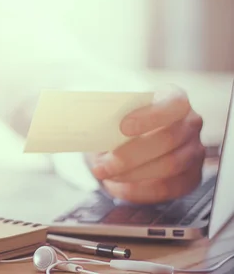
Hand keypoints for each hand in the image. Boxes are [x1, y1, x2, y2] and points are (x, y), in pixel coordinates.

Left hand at [89, 86, 204, 203]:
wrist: (126, 141)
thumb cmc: (120, 123)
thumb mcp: (114, 114)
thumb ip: (109, 118)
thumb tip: (94, 127)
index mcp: (174, 99)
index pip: (174, 104)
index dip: (151, 116)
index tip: (123, 127)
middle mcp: (190, 124)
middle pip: (168, 140)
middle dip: (131, 156)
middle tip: (102, 166)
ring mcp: (194, 152)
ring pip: (168, 166)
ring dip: (131, 174)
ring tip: (106, 175)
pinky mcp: (190, 178)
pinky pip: (167, 188)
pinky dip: (138, 190)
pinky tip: (117, 187)